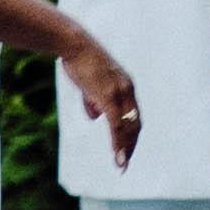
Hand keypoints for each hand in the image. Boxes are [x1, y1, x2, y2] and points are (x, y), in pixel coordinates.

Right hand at [60, 23, 142, 168]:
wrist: (74, 44)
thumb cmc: (79, 61)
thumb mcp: (89, 84)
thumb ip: (94, 101)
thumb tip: (94, 117)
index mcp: (126, 86)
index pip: (134, 115)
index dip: (131, 133)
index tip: (126, 148)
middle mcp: (127, 90)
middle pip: (135, 124)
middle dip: (131, 145)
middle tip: (125, 162)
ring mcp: (119, 94)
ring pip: (127, 128)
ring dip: (125, 149)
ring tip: (122, 164)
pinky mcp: (108, 97)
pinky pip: (116, 126)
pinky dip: (118, 143)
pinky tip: (117, 155)